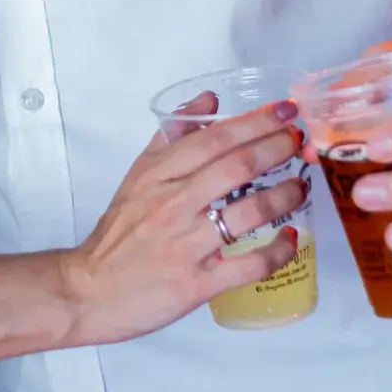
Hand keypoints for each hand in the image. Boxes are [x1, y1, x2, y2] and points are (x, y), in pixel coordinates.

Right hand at [65, 102, 306, 344]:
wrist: (90, 291)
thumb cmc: (120, 233)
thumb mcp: (139, 176)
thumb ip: (172, 136)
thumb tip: (209, 100)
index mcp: (158, 175)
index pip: (214, 138)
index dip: (255, 121)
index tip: (286, 110)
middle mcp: (173, 204)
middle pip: (236, 167)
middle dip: (277, 148)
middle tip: (300, 140)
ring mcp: (186, 245)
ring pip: (249, 212)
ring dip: (284, 195)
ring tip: (301, 186)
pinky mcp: (197, 283)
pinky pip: (249, 265)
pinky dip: (276, 251)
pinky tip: (289, 239)